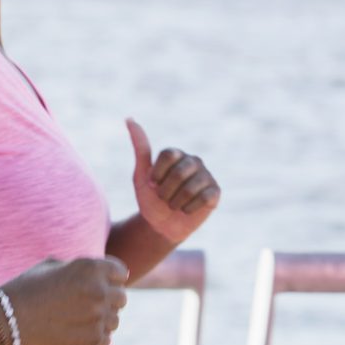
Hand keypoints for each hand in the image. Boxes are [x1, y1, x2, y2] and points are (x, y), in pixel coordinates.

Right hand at [0, 257, 128, 344]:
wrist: (4, 322)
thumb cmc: (25, 290)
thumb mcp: (51, 266)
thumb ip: (80, 268)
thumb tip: (100, 274)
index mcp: (90, 267)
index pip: (120, 272)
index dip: (109, 278)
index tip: (97, 285)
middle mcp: (99, 291)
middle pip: (121, 297)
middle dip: (107, 299)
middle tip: (85, 305)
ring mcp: (97, 318)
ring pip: (114, 320)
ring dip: (101, 320)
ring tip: (75, 320)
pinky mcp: (92, 342)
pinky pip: (104, 339)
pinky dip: (93, 337)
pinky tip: (72, 333)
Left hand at [127, 119, 217, 243]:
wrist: (161, 225)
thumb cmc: (151, 199)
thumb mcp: (141, 175)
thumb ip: (140, 147)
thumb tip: (129, 119)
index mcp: (176, 154)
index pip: (168, 155)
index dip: (157, 174)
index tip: (152, 185)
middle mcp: (193, 161)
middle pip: (179, 172)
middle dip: (166, 191)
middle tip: (164, 198)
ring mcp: (206, 176)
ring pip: (191, 187)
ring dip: (176, 202)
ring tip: (174, 205)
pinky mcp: (215, 192)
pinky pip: (204, 198)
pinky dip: (189, 208)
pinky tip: (186, 210)